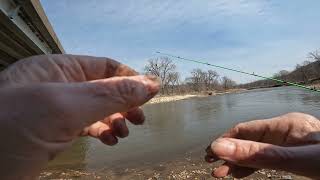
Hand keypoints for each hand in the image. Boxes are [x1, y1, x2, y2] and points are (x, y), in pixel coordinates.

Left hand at [0, 54, 159, 178]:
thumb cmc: (6, 130)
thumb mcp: (63, 107)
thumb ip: (109, 94)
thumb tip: (149, 85)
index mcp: (55, 68)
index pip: (103, 67)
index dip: (129, 79)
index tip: (149, 95)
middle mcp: (56, 86)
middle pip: (103, 89)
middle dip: (124, 103)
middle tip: (138, 119)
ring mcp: (55, 111)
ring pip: (97, 109)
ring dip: (116, 119)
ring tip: (124, 132)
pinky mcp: (53, 133)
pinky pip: (86, 127)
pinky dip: (102, 132)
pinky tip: (110, 139)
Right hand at [206, 112, 319, 178]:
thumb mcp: (297, 159)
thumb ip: (259, 154)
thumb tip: (219, 147)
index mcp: (286, 124)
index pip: (246, 130)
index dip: (226, 141)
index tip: (210, 154)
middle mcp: (286, 132)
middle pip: (250, 141)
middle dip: (230, 155)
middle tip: (213, 170)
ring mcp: (291, 145)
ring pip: (258, 152)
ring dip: (240, 164)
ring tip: (222, 175)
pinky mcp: (296, 157)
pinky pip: (269, 160)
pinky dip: (255, 167)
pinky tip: (243, 174)